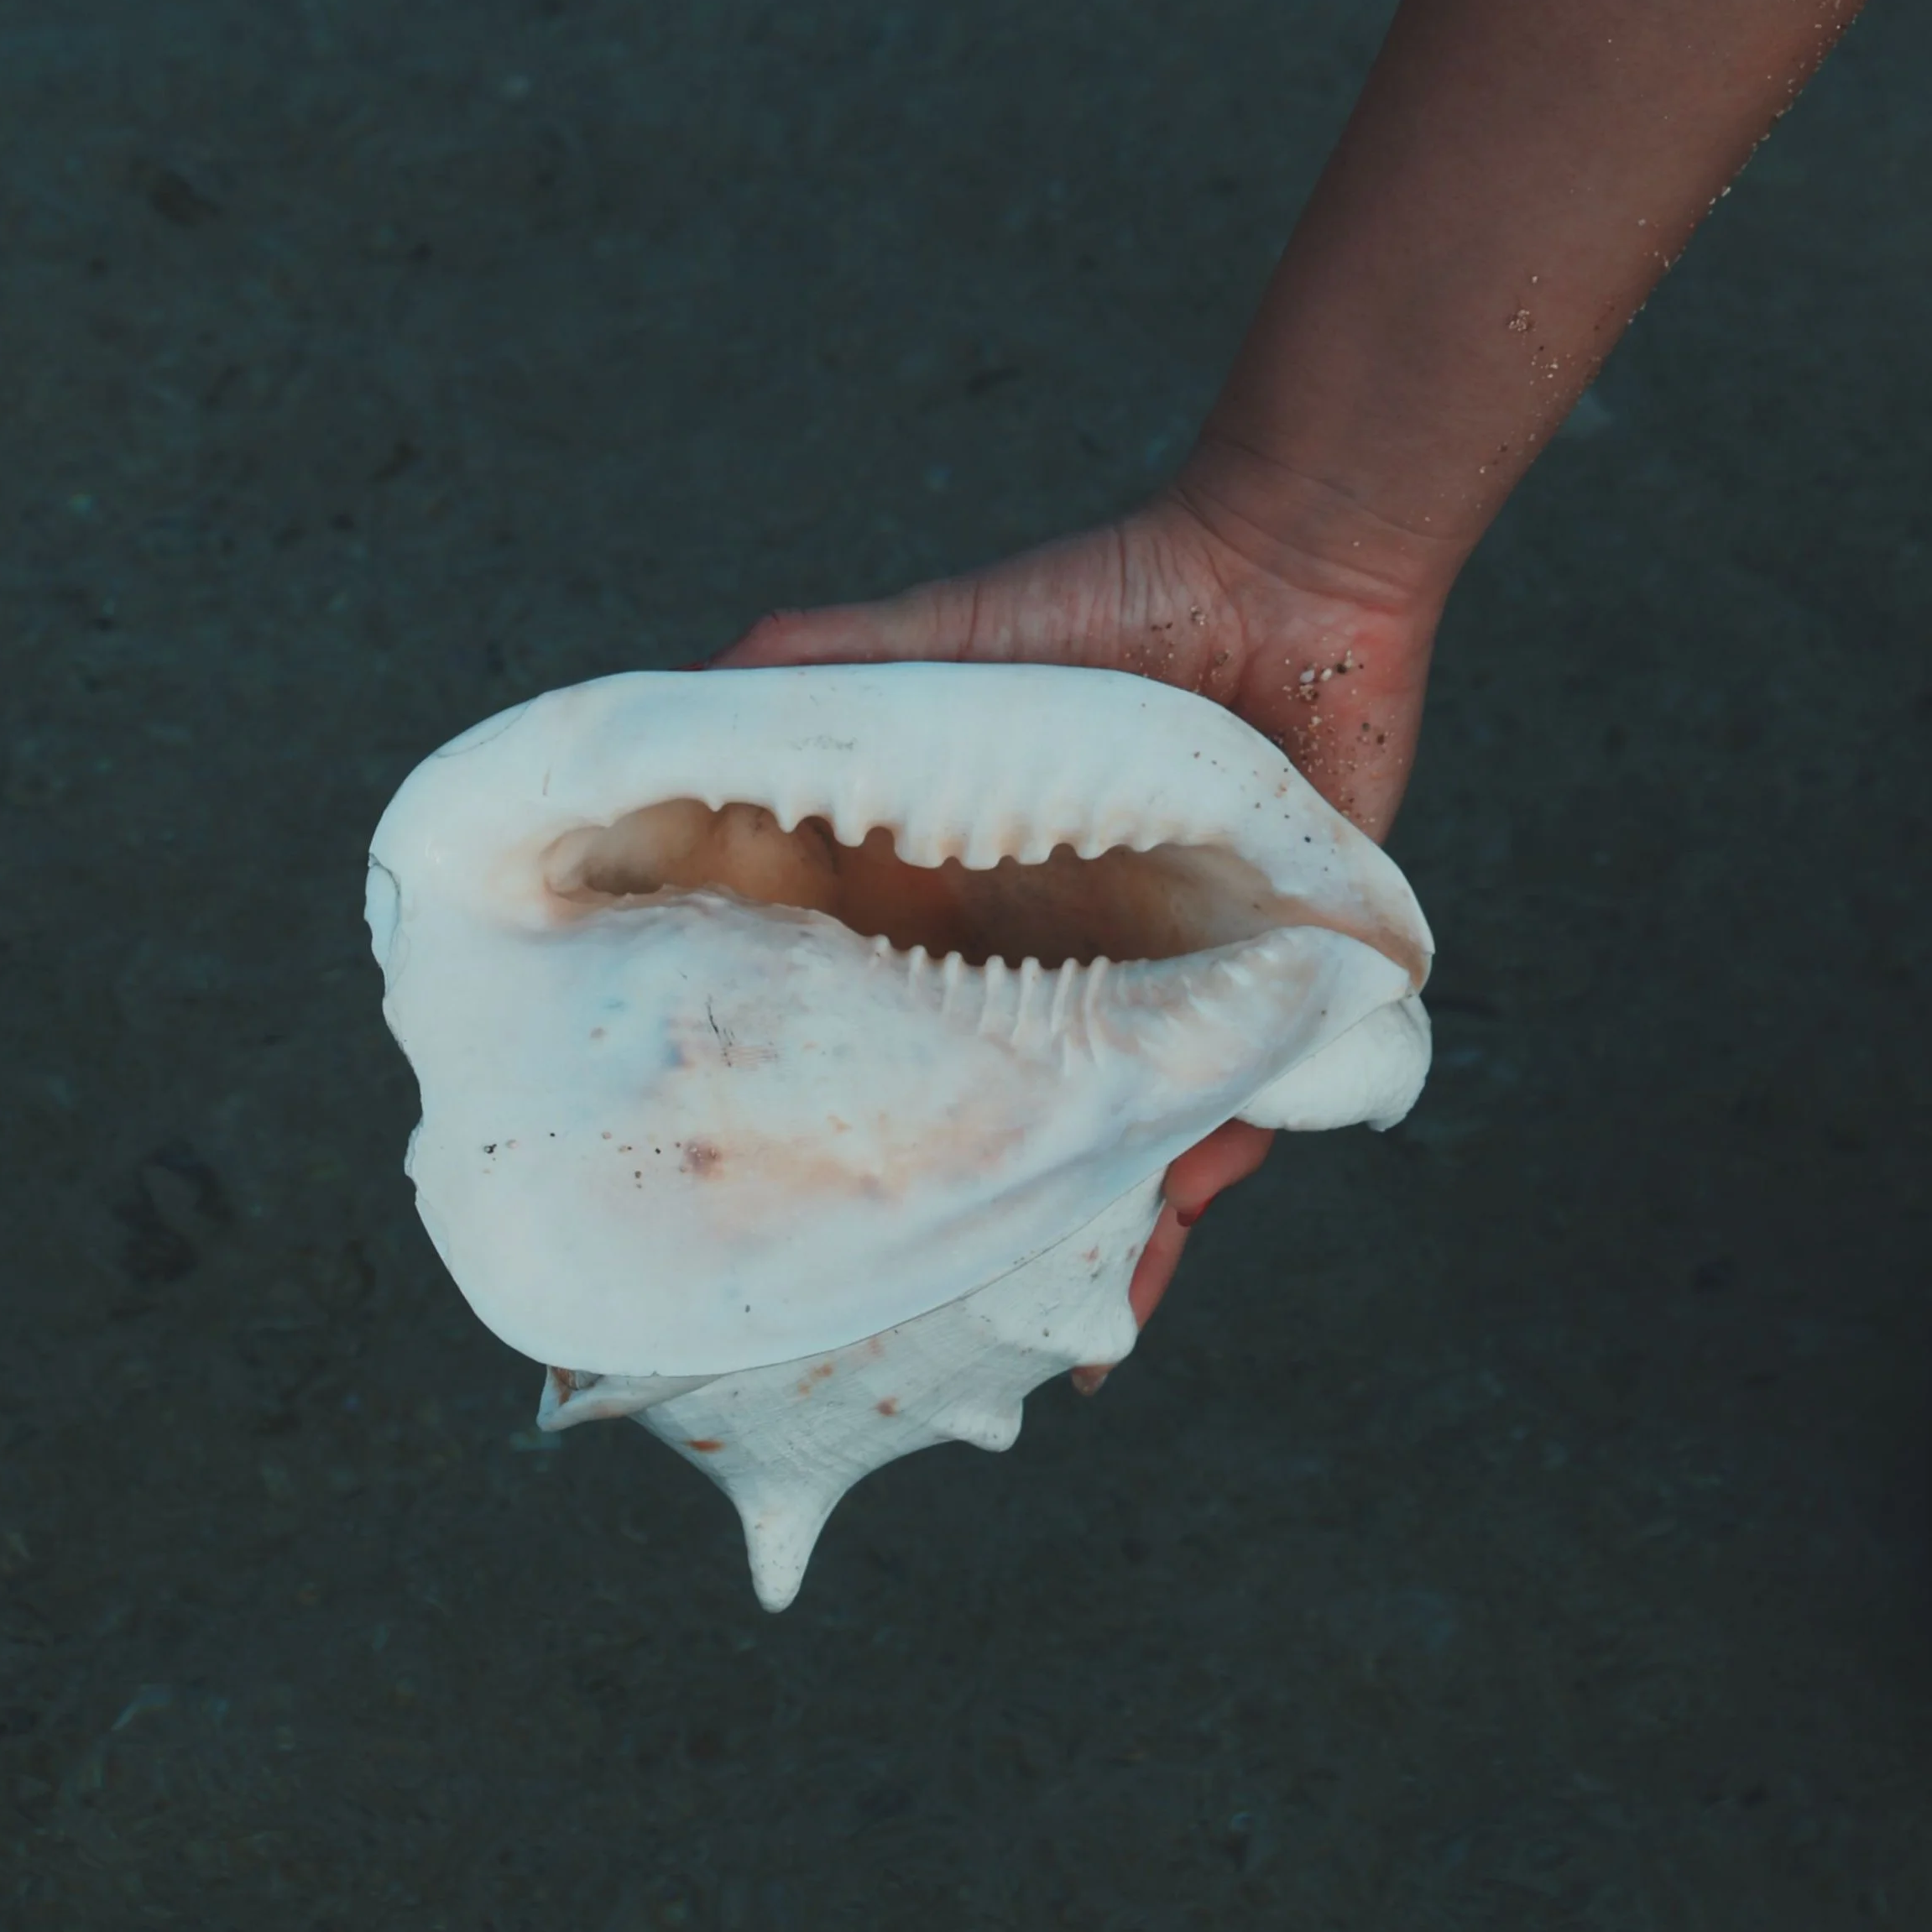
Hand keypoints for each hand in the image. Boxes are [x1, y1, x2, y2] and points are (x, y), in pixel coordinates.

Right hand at [714, 464, 1441, 1350]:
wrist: (1282, 579)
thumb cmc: (1100, 600)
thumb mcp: (929, 640)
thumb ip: (808, 671)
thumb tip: (650, 721)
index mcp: (961, 889)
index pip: (887, 1016)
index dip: (836, 1095)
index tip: (763, 1195)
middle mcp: (1048, 951)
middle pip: (992, 1099)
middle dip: (951, 1200)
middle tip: (874, 1320)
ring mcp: (1153, 976)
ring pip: (1099, 1136)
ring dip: (1061, 1233)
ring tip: (996, 1351)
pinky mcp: (1263, 990)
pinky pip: (1229, 1124)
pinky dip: (1185, 1198)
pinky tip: (1131, 1290)